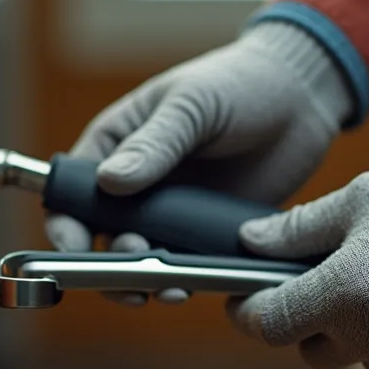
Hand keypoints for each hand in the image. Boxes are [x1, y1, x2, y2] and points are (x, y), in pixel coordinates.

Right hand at [45, 22, 353, 304]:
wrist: (302, 97)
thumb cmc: (240, 81)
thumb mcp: (192, 105)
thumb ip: (154, 144)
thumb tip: (110, 182)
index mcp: (117, 144)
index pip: (71, 192)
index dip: (66, 224)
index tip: (76, 245)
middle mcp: (137, 184)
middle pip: (99, 238)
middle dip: (109, 263)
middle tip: (135, 272)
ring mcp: (171, 212)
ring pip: (140, 260)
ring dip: (144, 281)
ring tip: (167, 287)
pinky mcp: (205, 233)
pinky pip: (185, 266)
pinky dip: (183, 282)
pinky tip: (192, 286)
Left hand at [226, 140, 368, 368]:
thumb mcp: (362, 197)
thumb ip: (298, 229)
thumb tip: (248, 243)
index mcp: (346, 291)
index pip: (268, 323)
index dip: (245, 311)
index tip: (240, 296)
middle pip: (306, 348)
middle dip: (301, 318)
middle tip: (316, 276)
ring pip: (351, 358)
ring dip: (348, 330)